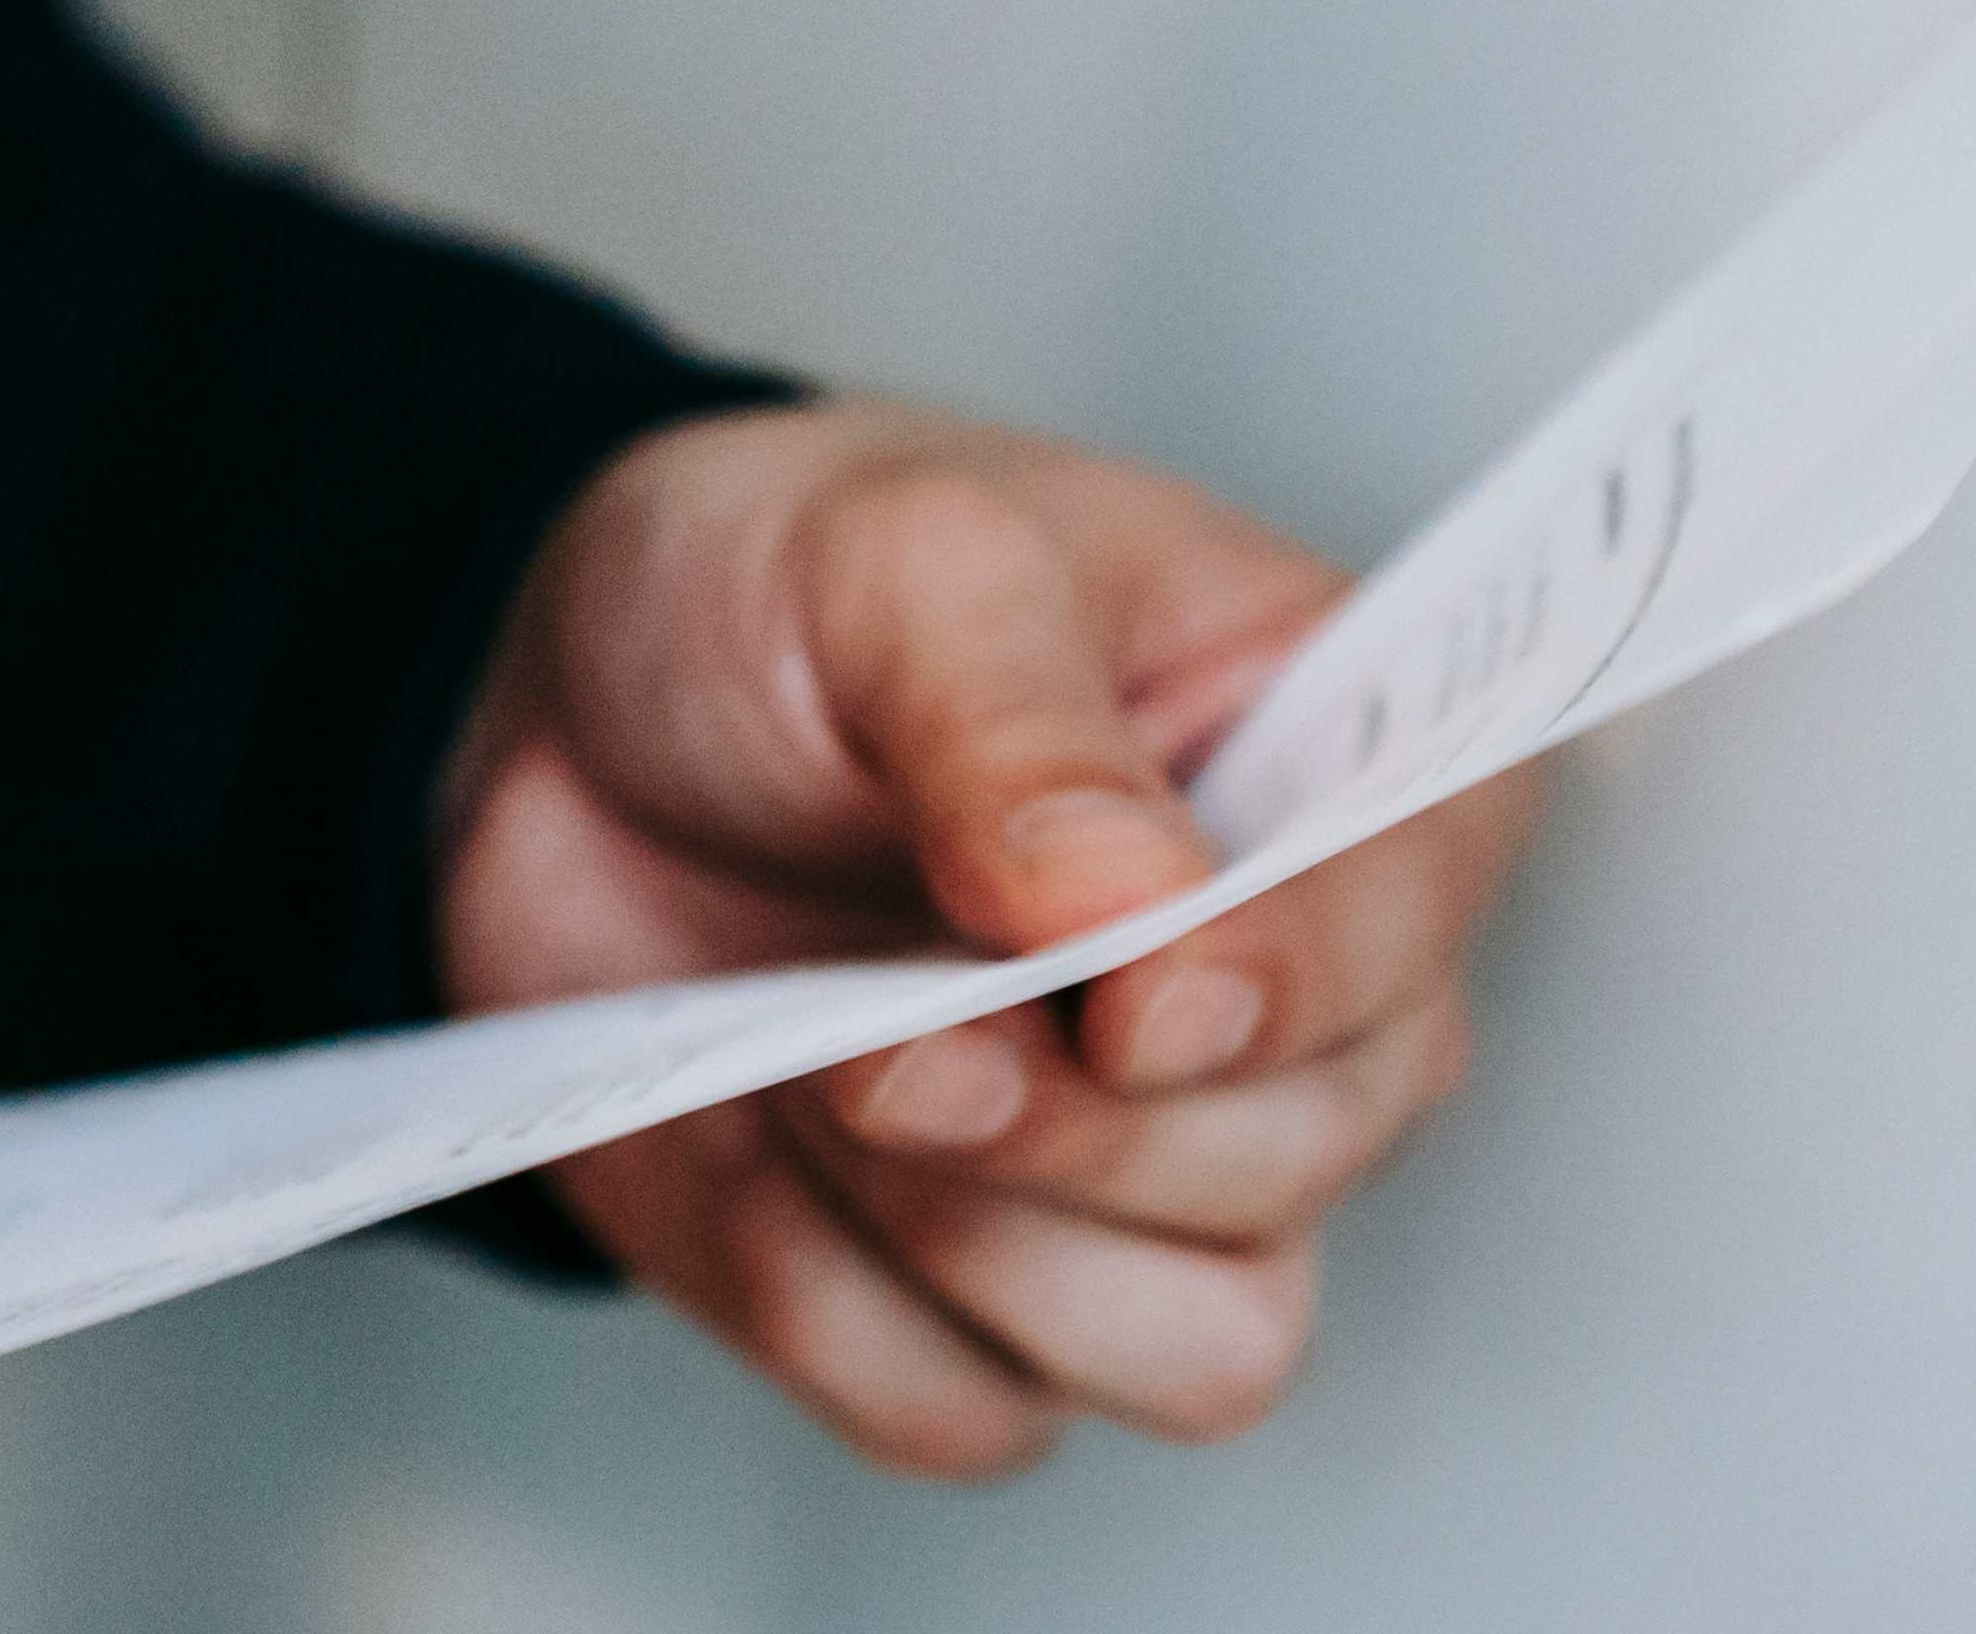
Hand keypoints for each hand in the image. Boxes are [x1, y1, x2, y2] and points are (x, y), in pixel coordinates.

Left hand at [438, 401, 1539, 1474]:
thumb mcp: (897, 563)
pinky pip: (971, 1411)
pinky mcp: (987, 1304)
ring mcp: (1164, 1182)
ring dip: (967, 1234)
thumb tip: (1138, 910)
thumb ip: (1020, 726)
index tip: (1122, 995)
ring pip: (1194, 1353)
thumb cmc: (785, 597)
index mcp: (1349, 782)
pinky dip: (828, 1304)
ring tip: (814, 1062)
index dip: (1282, 994)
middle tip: (875, 1016)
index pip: (1412, 939)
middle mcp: (1303, 1011)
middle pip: (1294, 1169)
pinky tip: (753, 1141)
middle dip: (1060, 1119)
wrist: (564, 722)